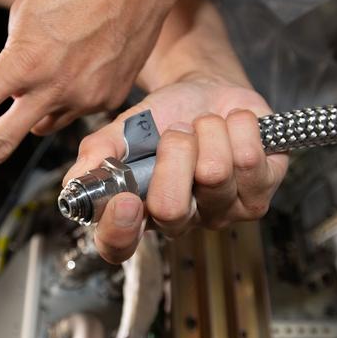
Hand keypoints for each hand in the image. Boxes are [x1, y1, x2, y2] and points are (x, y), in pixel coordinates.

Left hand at [0, 0, 189, 206]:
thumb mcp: (25, 13)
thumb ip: (11, 57)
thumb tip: (12, 87)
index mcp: (24, 62)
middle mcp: (53, 88)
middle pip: (1, 143)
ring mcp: (84, 99)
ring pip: (42, 123)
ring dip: (35, 107)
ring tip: (56, 64)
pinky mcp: (109, 101)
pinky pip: (75, 109)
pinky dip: (70, 93)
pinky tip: (84, 62)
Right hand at [63, 74, 288, 263]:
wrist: (209, 90)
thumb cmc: (166, 115)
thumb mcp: (125, 128)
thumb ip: (98, 153)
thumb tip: (77, 180)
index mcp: (140, 211)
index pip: (119, 247)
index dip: (119, 231)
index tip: (124, 199)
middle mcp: (181, 220)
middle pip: (171, 208)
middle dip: (173, 154)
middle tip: (177, 132)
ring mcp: (222, 212)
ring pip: (214, 175)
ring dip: (207, 132)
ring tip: (205, 125)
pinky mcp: (259, 194)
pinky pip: (248, 160)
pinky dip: (239, 127)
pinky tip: (233, 127)